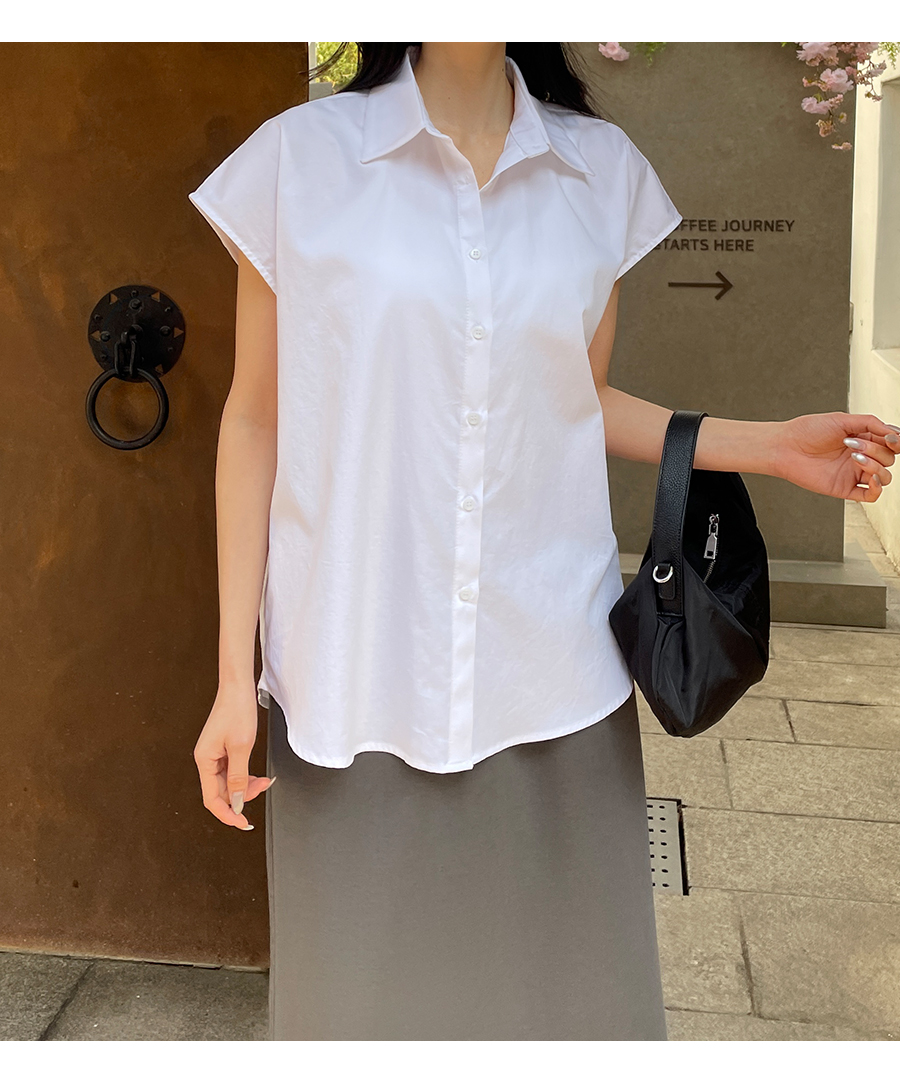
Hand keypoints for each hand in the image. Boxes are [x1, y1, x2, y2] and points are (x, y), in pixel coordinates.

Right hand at [193, 683, 274, 829]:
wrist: (238, 687)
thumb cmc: (237, 710)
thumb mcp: (241, 747)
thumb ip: (238, 777)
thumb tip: (237, 801)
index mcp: (204, 760)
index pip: (212, 799)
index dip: (228, 814)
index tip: (243, 823)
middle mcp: (206, 759)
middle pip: (221, 792)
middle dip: (243, 796)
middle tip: (263, 788)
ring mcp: (214, 755)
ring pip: (229, 783)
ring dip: (247, 786)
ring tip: (264, 780)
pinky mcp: (223, 750)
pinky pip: (232, 772)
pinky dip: (246, 776)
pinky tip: (258, 775)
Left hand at [771, 412, 898, 501]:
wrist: (785, 446)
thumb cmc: (808, 430)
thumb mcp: (843, 419)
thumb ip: (871, 423)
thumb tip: (894, 432)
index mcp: (863, 439)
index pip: (892, 444)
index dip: (896, 442)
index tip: (891, 438)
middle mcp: (860, 457)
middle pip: (889, 459)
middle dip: (877, 451)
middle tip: (853, 444)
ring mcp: (853, 473)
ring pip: (884, 477)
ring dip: (876, 466)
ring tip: (854, 457)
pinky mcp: (844, 488)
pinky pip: (871, 496)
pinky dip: (877, 488)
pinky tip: (870, 477)